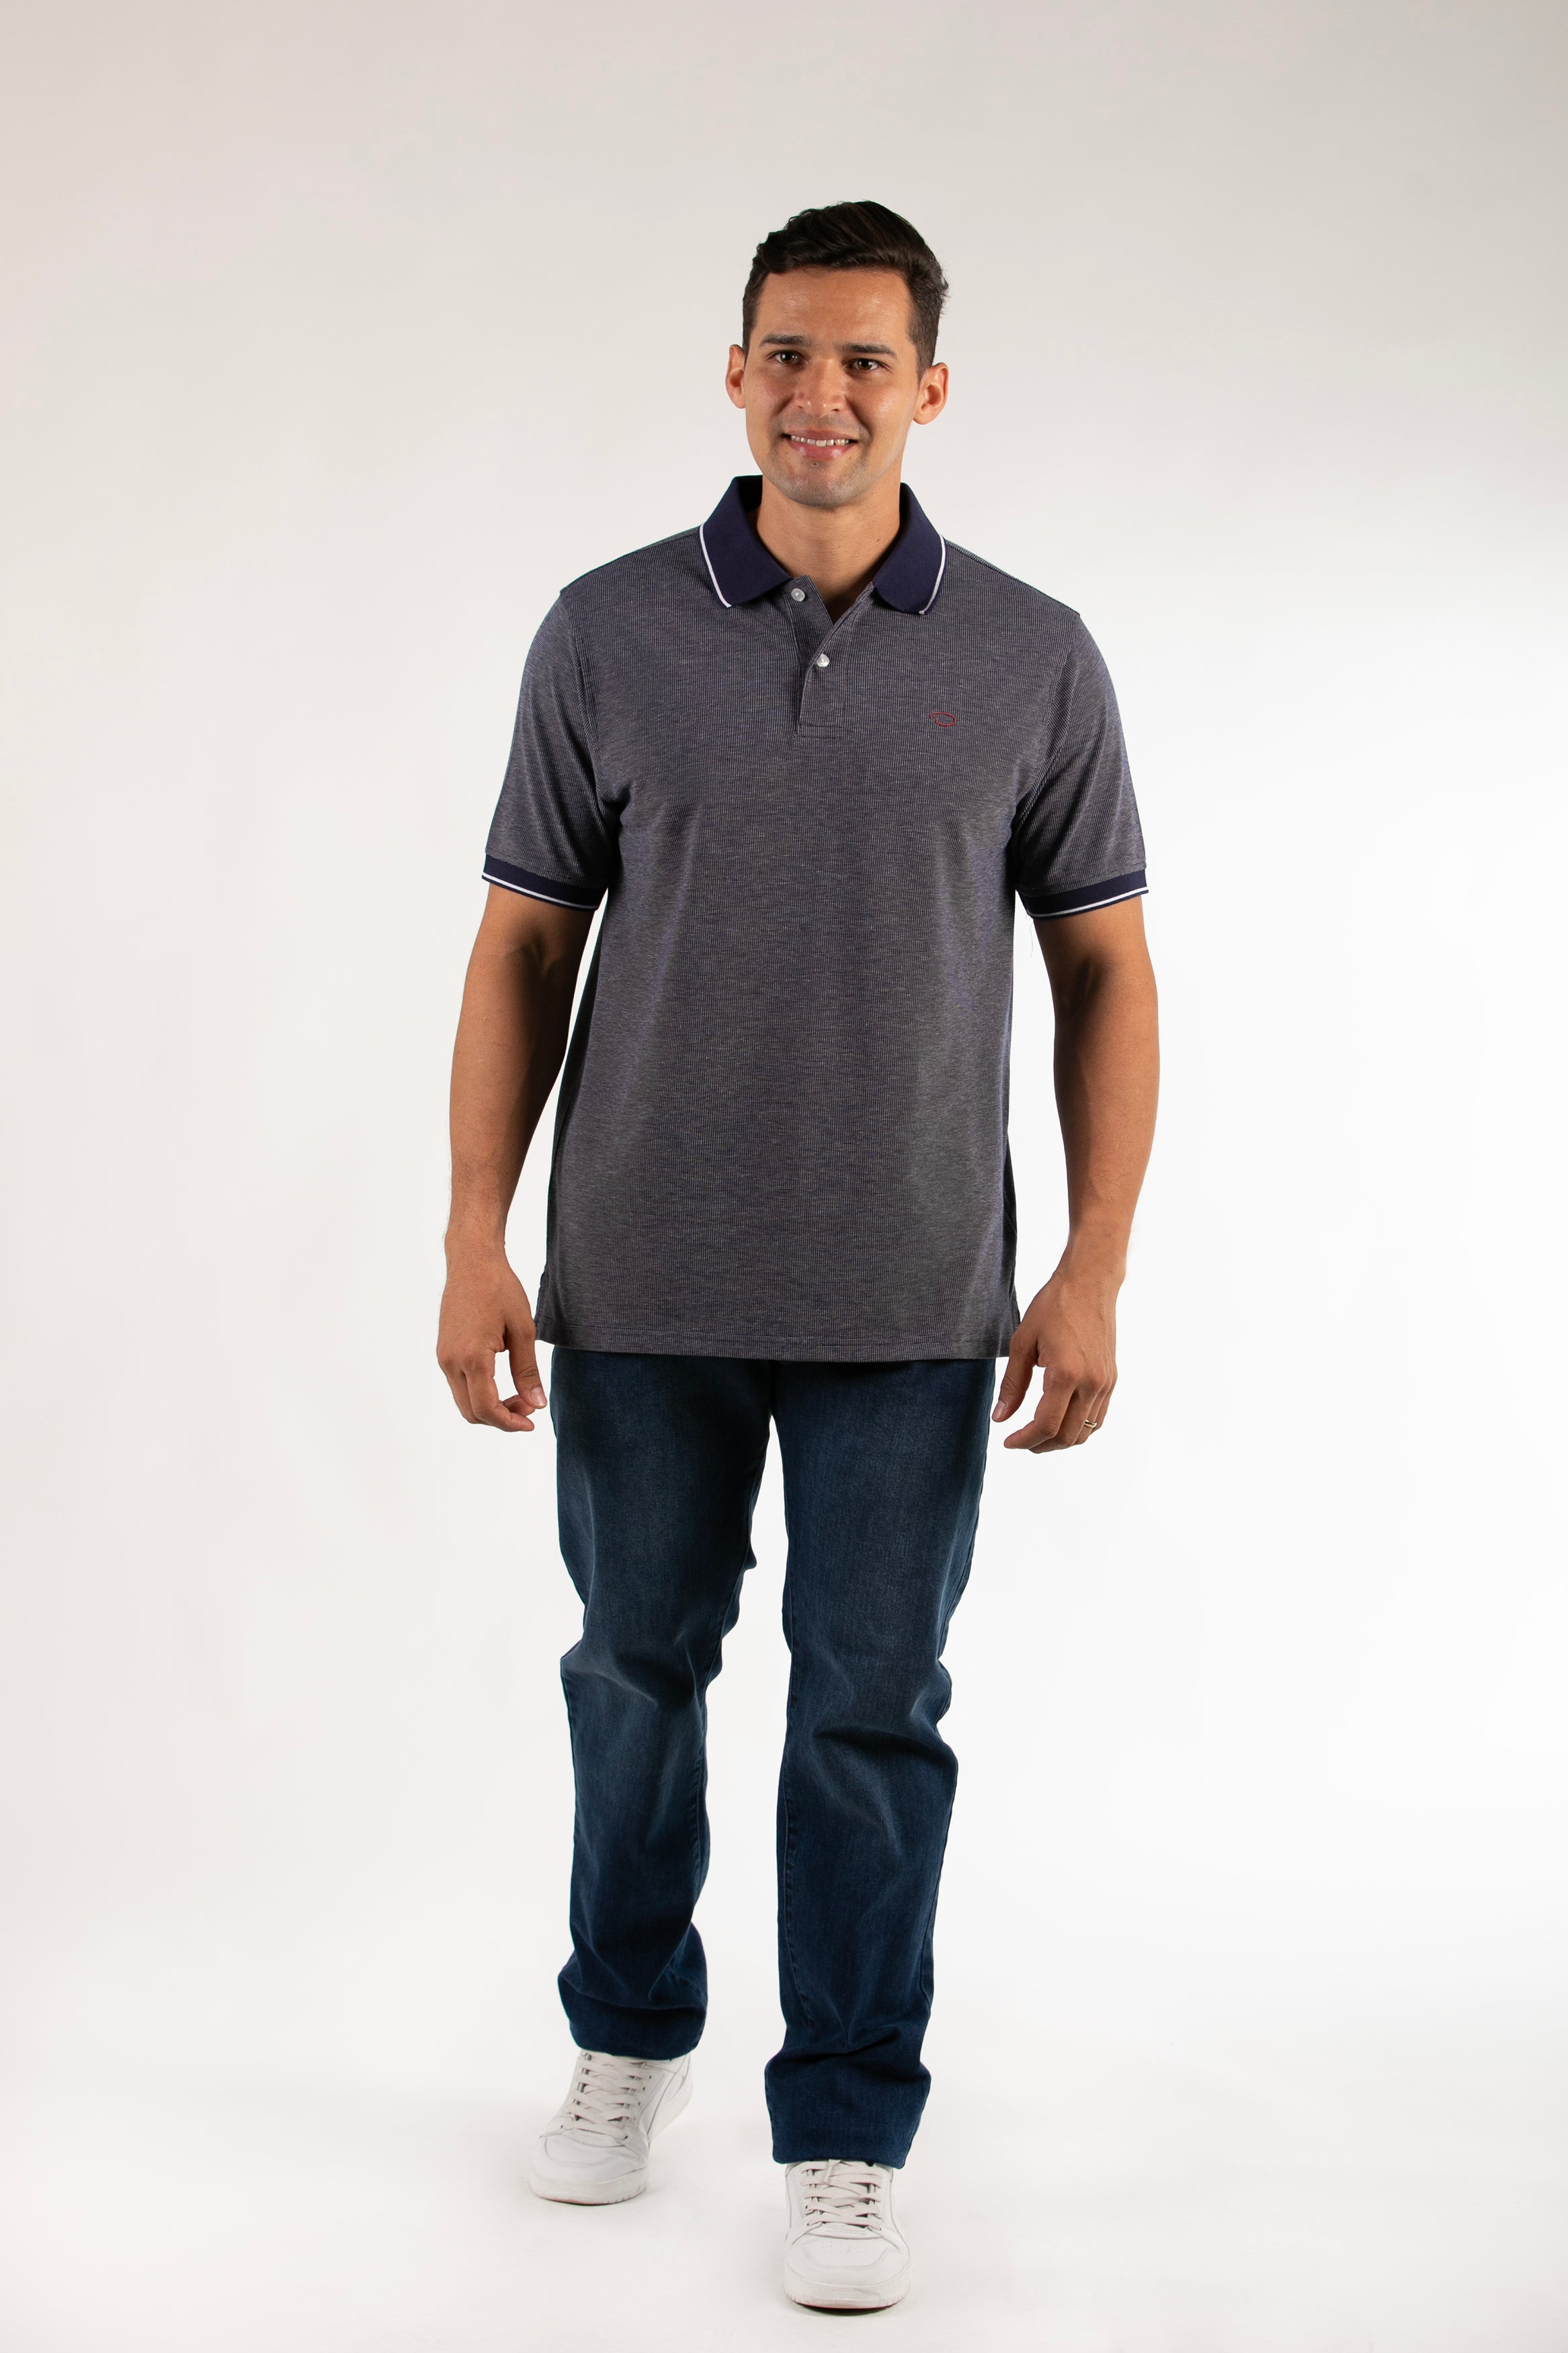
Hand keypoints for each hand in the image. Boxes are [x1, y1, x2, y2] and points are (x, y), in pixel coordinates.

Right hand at [436, 1247, 547, 1430]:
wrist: (472, 1261)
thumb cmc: (500, 1288)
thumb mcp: (523, 1330)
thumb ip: (527, 1371)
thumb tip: (537, 1405)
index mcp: (472, 1357)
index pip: (486, 1408)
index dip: (510, 1423)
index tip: (532, 1422)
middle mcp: (451, 1361)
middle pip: (471, 1412)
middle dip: (501, 1418)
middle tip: (529, 1407)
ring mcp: (444, 1357)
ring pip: (464, 1401)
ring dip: (491, 1407)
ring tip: (520, 1394)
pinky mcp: (444, 1351)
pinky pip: (459, 1385)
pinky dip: (480, 1394)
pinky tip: (502, 1382)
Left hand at [992, 1265, 1118, 1452]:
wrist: (1090, 1284)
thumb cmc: (1053, 1306)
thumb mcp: (1022, 1342)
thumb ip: (1012, 1384)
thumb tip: (1000, 1418)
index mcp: (1066, 1373)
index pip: (1046, 1425)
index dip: (1025, 1440)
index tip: (1008, 1442)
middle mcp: (1091, 1383)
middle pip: (1066, 1435)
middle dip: (1040, 1445)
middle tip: (1020, 1441)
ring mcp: (1105, 1383)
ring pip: (1085, 1432)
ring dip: (1060, 1440)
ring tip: (1037, 1434)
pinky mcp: (1111, 1379)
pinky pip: (1097, 1418)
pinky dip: (1078, 1428)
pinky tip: (1059, 1420)